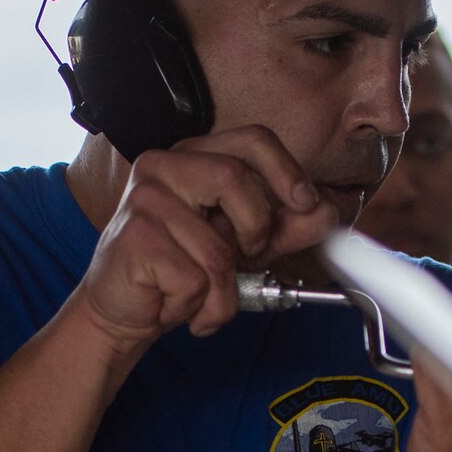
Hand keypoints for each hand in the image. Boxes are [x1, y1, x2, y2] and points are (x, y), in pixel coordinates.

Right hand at [68, 126, 341, 358]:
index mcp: (194, 156)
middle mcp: (163, 166)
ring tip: (201, 292)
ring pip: (217, 245)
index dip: (286, 169)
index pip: (252, 139)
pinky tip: (175, 303)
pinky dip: (199, 306)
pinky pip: (194, 278)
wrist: (125, 312)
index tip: (305, 201)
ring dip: (223, 287)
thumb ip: (286, 226)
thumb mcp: (245, 244)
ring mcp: (143, 199)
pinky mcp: (134, 238)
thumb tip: (326, 212)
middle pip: (236, 178)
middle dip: (256, 230)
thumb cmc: (181, 269)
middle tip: (245, 255)